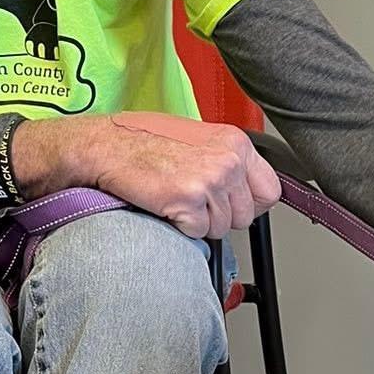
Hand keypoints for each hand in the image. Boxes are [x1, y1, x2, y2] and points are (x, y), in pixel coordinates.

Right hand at [12, 112, 281, 238]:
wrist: (103, 148)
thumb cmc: (140, 142)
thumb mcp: (197, 140)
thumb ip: (227, 161)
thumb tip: (247, 189)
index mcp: (235, 143)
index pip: (270, 190)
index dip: (250, 205)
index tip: (232, 205)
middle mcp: (228, 160)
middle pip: (245, 216)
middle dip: (220, 217)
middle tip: (192, 200)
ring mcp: (210, 180)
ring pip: (222, 228)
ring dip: (198, 222)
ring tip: (174, 197)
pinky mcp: (189, 199)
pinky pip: (199, 232)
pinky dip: (181, 226)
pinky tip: (165, 204)